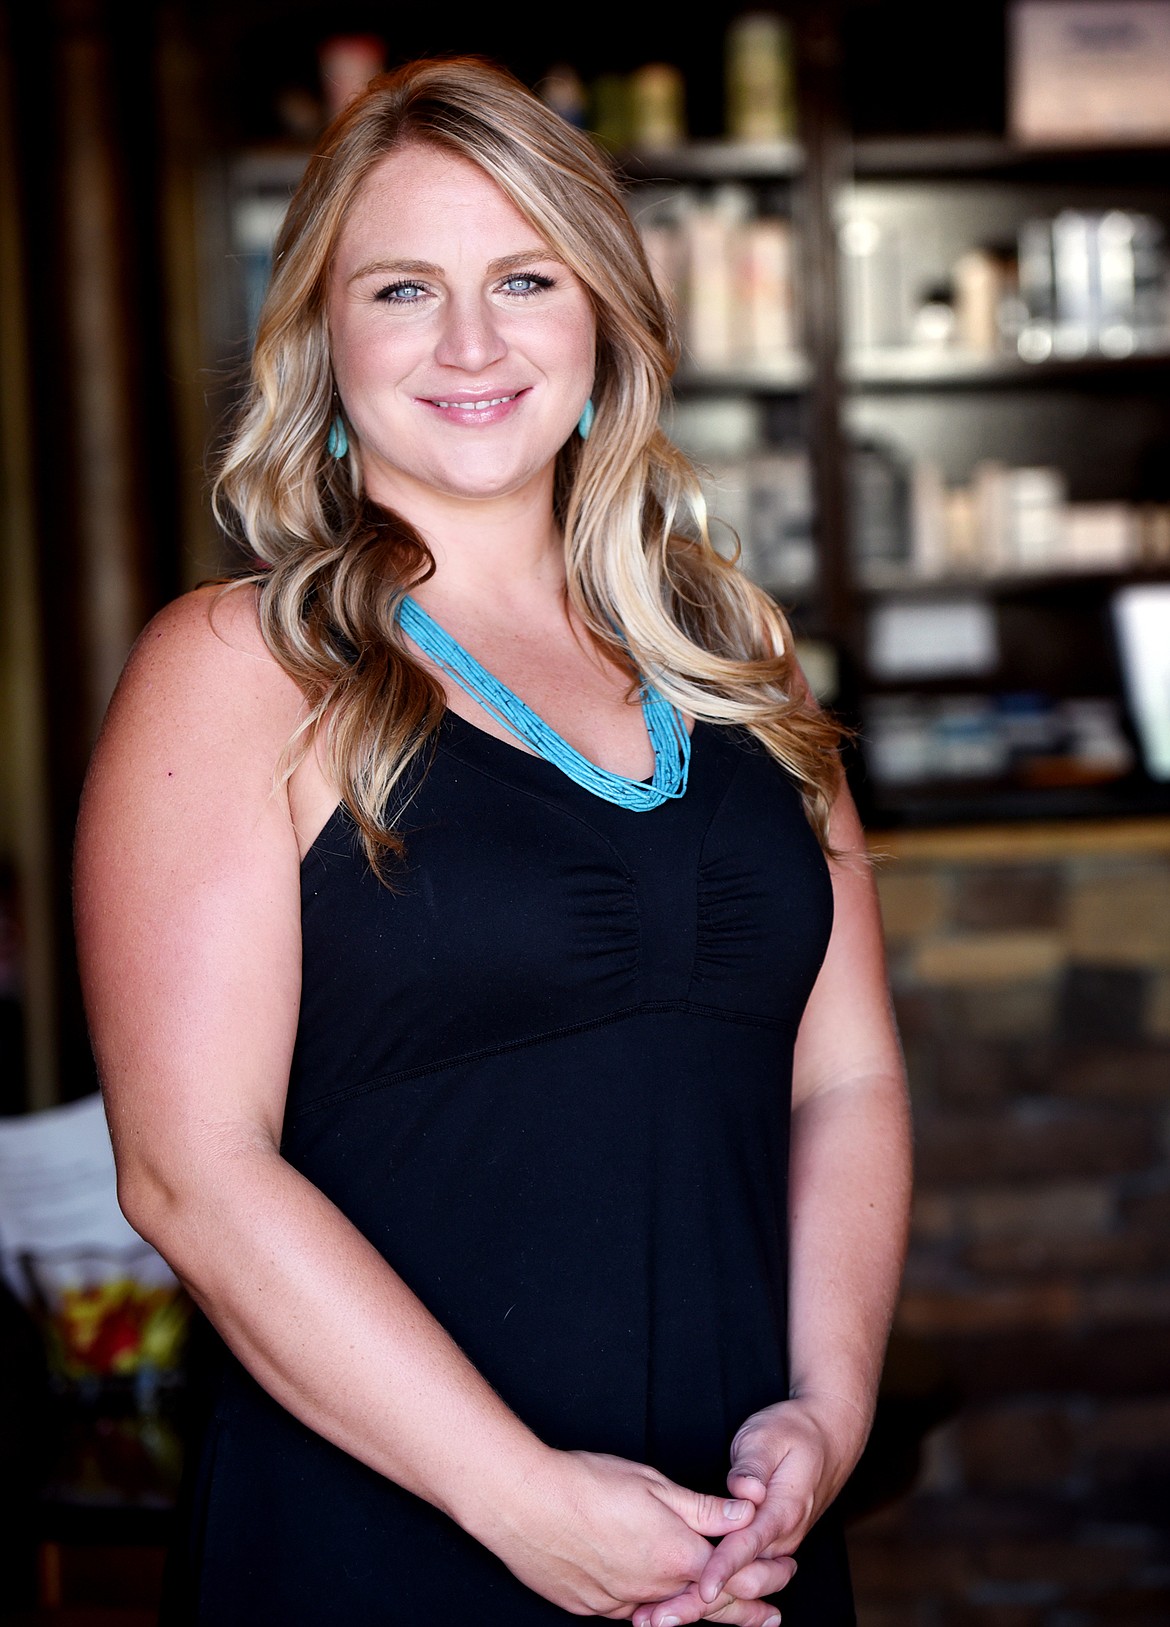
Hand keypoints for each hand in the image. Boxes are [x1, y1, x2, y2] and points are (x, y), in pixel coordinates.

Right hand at [474, 1447, 759, 1618]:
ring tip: (734, 1620)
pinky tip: (665, 1614)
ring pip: (673, 1615)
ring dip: (706, 1616)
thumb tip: (748, 1512)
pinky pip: (635, 1615)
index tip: (786, 1569)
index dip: (763, 1571)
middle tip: (774, 1615)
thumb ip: (703, 1507)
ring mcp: (621, 1603)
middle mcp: (653, 1588)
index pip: (734, 1572)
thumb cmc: (587, 1483)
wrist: (523, 1504)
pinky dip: (659, 1615)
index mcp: (676, 1555)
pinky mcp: (592, 1607)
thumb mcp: (653, 1483)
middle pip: (712, 1607)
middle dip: (748, 1608)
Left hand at [632, 1396, 867, 1626]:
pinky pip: (740, 1577)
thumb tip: (745, 1492)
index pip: (749, 1546)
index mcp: (783, 1511)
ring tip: (655, 1618)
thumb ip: (754, 1466)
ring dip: (700, 1605)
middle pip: (742, 1582)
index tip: (702, 1588)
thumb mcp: (769, 1437)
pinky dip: (712, 1594)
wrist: (828, 1437)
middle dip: (699, 1603)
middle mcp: (781, 1537)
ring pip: (740, 1586)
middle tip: (656, 1616)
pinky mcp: (766, 1546)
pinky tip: (680, 1603)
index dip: (724, 1568)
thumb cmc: (793, 1433)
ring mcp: (775, 1546)